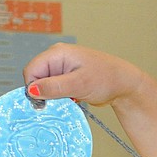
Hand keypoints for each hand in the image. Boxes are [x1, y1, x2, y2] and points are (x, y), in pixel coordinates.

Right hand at [23, 43, 146, 107]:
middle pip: (37, 78)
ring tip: (71, 99)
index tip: (43, 102)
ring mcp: (63, 69)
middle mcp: (58, 59)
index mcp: (57, 53)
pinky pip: (57, 90)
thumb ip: (54, 87)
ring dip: (54, 96)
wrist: (125, 84)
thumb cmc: (107, 79)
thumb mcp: (79, 84)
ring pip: (47, 86)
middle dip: (45, 93)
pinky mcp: (69, 79)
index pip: (31, 70)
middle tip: (60, 102)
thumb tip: (32, 90)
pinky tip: (74, 100)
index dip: (33, 87)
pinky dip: (62, 98)